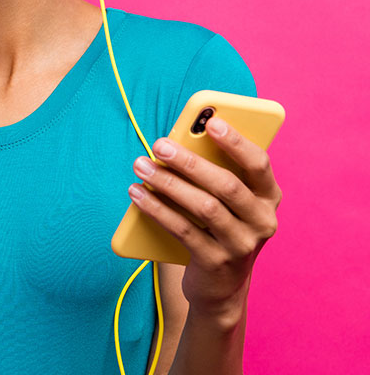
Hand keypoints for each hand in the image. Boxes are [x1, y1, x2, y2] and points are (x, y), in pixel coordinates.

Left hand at [128, 117, 281, 319]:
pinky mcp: (217, 263)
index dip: (236, 142)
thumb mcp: (223, 196)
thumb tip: (176, 141)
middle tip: (159, 144)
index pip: (258, 163)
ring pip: (204, 207)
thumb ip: (211, 168)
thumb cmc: (218, 221)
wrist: (220, 283)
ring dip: (168, 183)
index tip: (212, 121)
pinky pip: (183, 230)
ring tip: (141, 166)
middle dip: (189, 161)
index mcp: (268, 195)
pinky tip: (137, 193)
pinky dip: (157, 208)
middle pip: (226, 185)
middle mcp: (262, 220)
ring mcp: (242, 245)